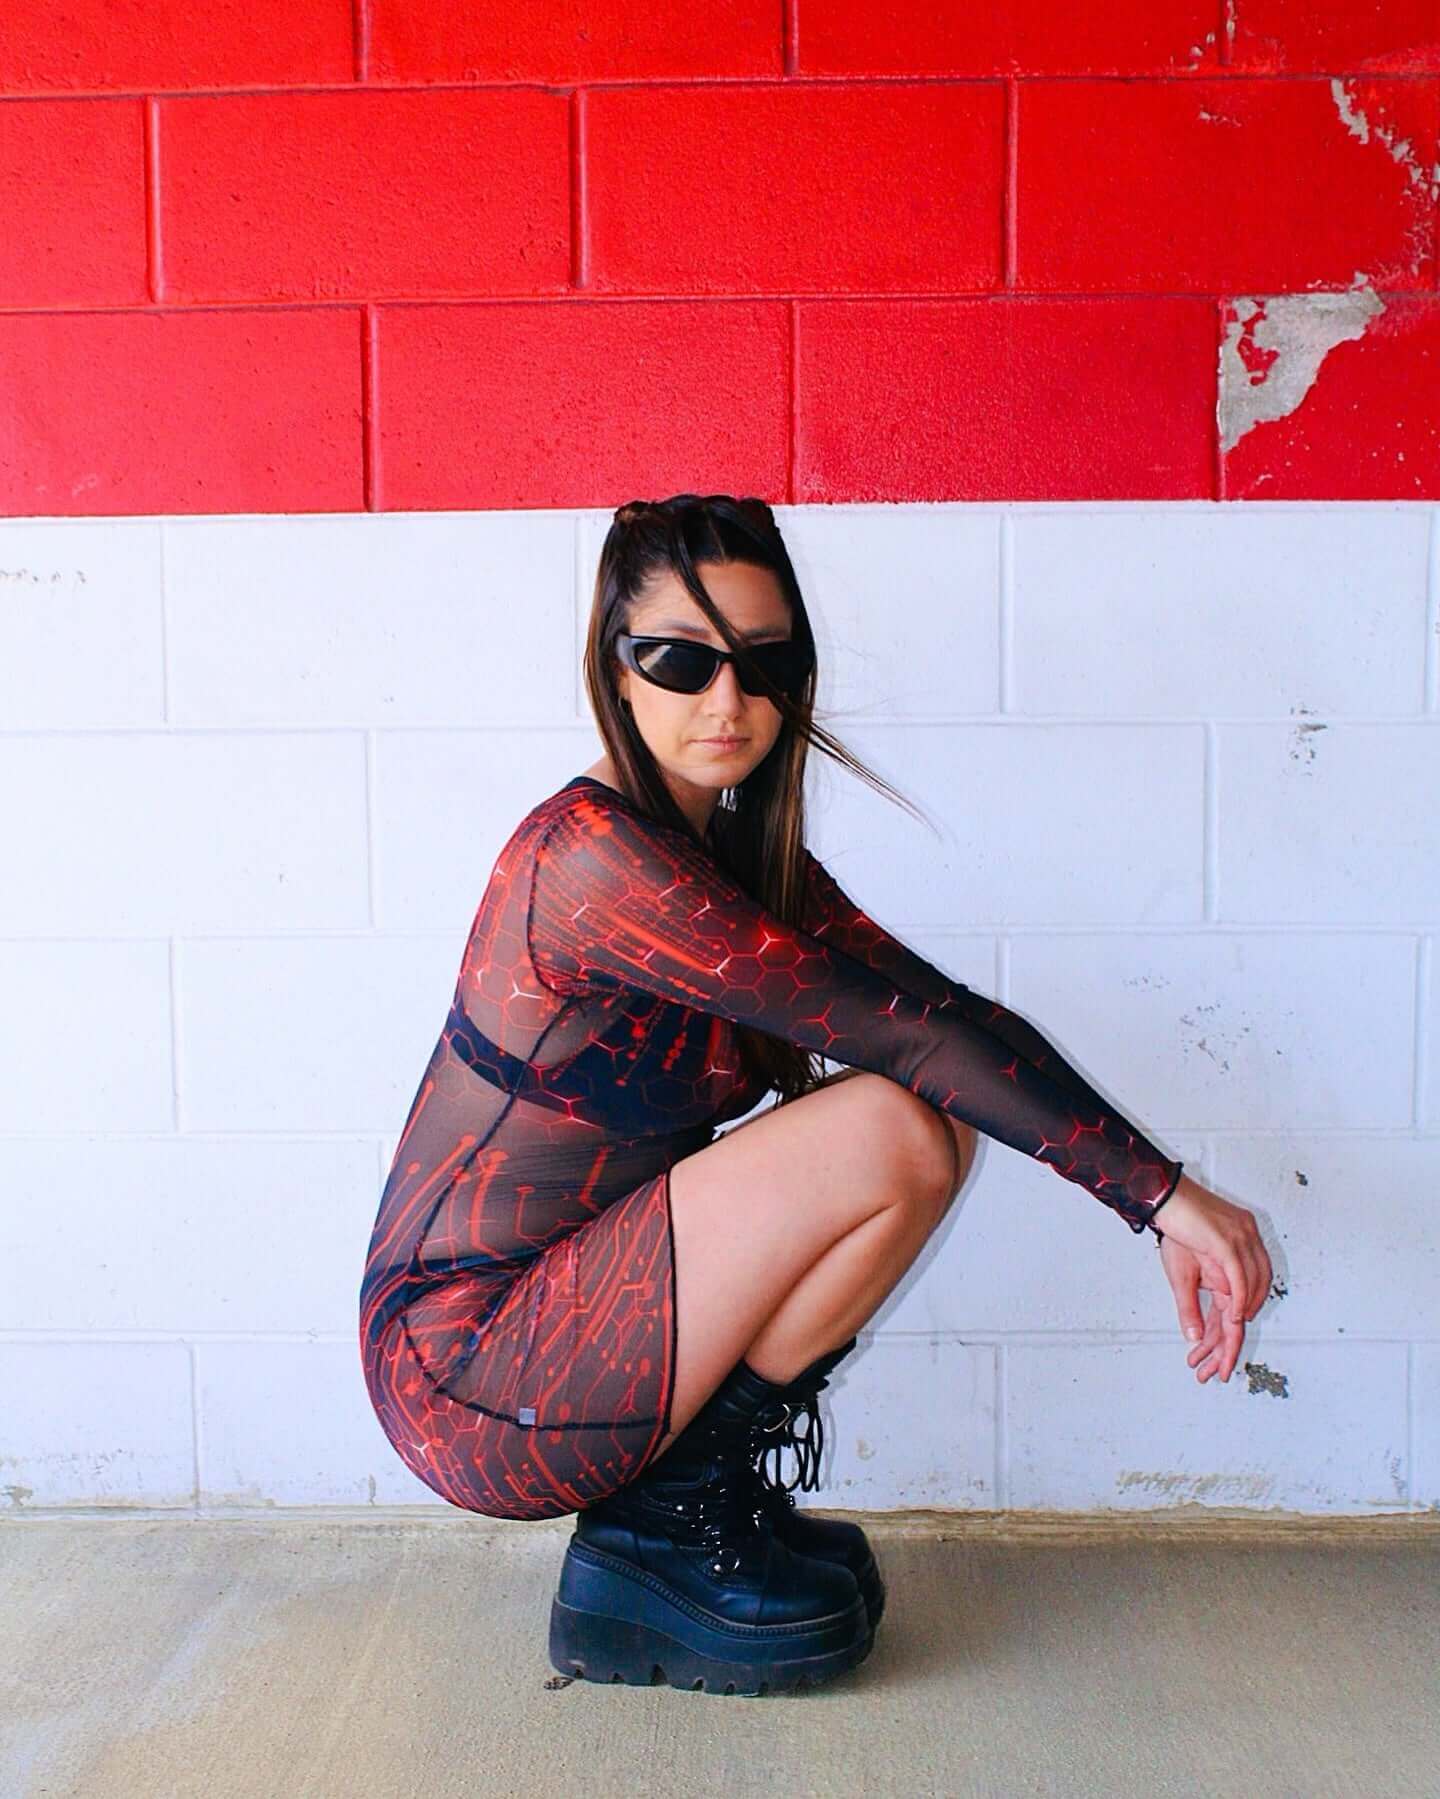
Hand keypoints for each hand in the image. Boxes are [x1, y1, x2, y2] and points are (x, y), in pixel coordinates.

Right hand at [1148, 1173, 1272, 1383]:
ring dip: (1238, 1322)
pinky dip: (1238, 1300)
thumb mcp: (1182, 1276)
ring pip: (1251, 1290)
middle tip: (1222, 1364)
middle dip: (1237, 1334)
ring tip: (1226, 1344)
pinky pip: (1239, 1276)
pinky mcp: (1228, 1241)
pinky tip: (1233, 1318)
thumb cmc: (1174, 1226)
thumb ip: (1191, 1307)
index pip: (1248, 1295)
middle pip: (1253, 1297)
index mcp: (1243, 1250)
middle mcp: (1248, 1245)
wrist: (1163, 1196)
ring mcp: (1241, 1241)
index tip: (1226, 1360)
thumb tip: (1195, 1336)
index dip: (1238, 1329)